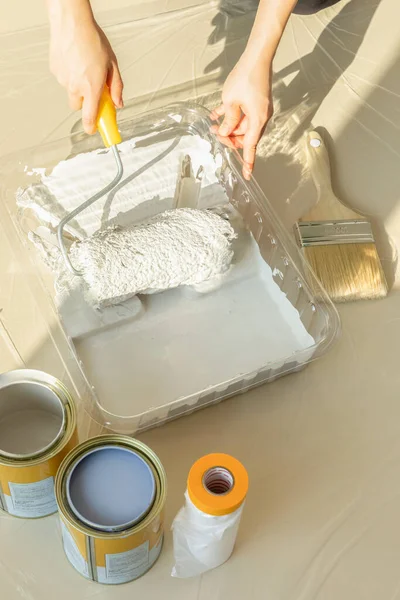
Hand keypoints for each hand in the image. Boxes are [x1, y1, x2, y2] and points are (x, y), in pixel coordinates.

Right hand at [49, 17, 122, 133]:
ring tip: (85, 66)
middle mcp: (75, 86)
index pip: (90, 117)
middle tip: (93, 89)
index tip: (95, 131)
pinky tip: (75, 60)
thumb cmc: (92, 39)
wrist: (71, 22)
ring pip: (71, 91)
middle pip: (79, 106)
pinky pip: (64, 79)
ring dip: (78, 86)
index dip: (93, 127)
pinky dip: (70, 74)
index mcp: (91, 87)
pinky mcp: (55, 70)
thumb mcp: (112, 64)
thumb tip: (118, 103)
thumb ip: (116, 87)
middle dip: (86, 102)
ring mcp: (63, 79)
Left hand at [211, 56, 272, 179]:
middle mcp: (261, 117)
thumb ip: (228, 120)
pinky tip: (216, 115)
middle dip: (230, 139)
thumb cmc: (245, 77)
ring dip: (228, 127)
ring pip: (242, 126)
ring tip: (213, 124)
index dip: (247, 161)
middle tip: (215, 135)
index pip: (250, 146)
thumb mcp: (231, 101)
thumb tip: (225, 132)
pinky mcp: (255, 101)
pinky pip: (242, 114)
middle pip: (245, 137)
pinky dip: (230, 116)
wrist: (257, 56)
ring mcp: (259, 109)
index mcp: (257, 119)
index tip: (246, 175)